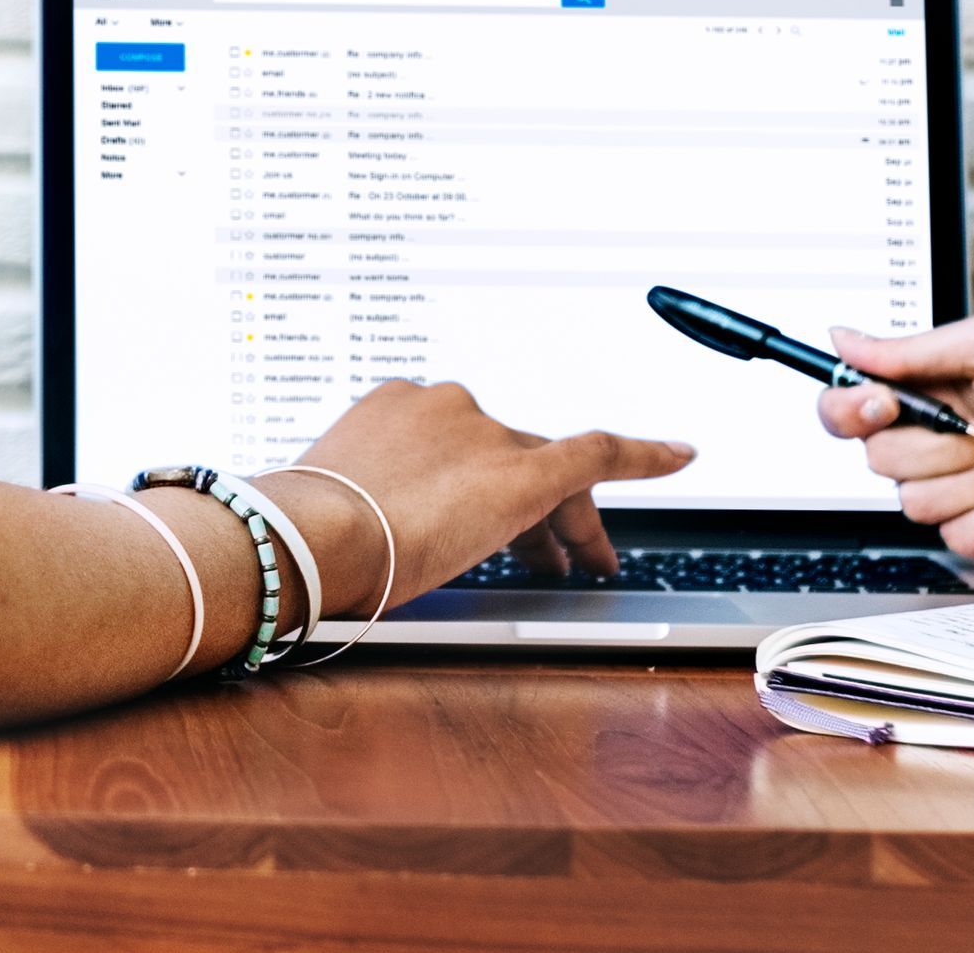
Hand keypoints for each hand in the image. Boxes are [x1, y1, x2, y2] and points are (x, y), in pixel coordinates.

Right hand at [255, 380, 695, 614]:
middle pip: (509, 454)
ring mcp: (487, 435)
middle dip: (530, 510)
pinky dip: (644, 453)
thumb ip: (352, 509)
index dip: (481, 471)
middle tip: (548, 558)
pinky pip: (599, 452)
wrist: (304, 537)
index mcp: (393, 408)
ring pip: (547, 469)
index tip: (486, 493)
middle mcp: (447, 407)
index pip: (460, 440)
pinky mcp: (525, 469)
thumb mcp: (321, 511)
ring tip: (586, 566)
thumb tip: (339, 541)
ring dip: (567, 520)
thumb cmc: (293, 538)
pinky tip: (680, 455)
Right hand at [816, 311, 973, 560]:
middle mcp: (937, 441)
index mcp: (930, 390)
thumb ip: (911, 350)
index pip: (849, 409)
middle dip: (944, 441)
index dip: (848, 409)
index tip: (881, 401)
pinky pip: (957, 532)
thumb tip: (845, 339)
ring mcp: (960, 490)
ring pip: (915, 498)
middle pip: (877, 456)